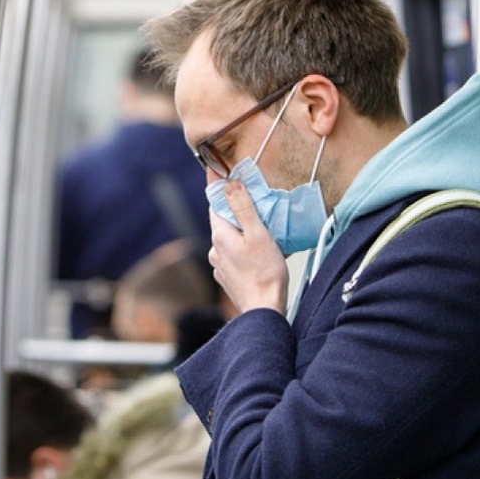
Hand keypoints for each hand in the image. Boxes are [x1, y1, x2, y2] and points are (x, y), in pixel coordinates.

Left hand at [208, 180, 288, 313]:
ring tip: (263, 228)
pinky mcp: (228, 277)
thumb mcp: (258, 234)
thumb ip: (243, 208)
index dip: (219, 185)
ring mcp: (220, 265)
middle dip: (235, 208)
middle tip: (251, 197)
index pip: (214, 202)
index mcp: (219, 235)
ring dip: (242, 229)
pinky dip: (245, 247)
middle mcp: (214, 249)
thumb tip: (229, 184)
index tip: (218, 167)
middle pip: (223, 219)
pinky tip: (261, 251)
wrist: (264, 311)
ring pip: (230, 238)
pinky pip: (234, 254)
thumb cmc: (265, 273)